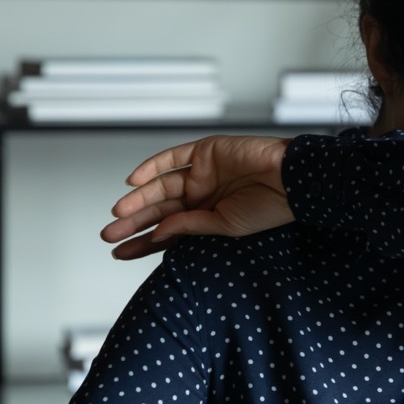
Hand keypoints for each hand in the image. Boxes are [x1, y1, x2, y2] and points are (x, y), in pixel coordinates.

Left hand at [101, 135, 292, 259]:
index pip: (169, 230)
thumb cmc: (270, 207)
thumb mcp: (225, 226)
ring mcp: (204, 171)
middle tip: (109, 235)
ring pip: (161, 186)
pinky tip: (133, 182)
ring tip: (118, 214)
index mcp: (210, 215)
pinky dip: (152, 167)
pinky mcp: (207, 151)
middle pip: (160, 209)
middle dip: (134, 222)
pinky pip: (173, 158)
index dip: (144, 242)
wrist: (293, 179)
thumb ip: (190, 227)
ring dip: (138, 199)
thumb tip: (158, 232)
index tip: (121, 253)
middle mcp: (204, 193)